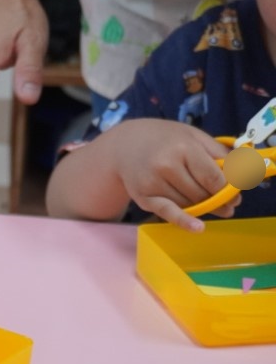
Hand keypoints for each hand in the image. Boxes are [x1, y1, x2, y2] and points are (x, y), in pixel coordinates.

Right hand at [110, 121, 236, 230]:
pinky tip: (198, 227)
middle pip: (202, 193)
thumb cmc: (164, 139)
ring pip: (188, 203)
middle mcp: (166, 166)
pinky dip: (184, 221)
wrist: (124, 145)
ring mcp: (153, 183)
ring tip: (207, 204)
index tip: (235, 196)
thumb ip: (217, 153)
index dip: (227, 190)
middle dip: (217, 201)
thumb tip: (239, 174)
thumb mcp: (192, 136)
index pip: (213, 177)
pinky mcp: (143, 197)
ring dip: (201, 206)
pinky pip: (168, 213)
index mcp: (183, 148)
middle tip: (226, 205)